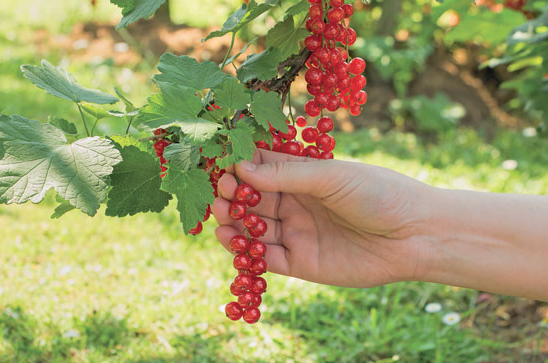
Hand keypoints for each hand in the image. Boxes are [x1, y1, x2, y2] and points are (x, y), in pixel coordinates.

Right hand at [212, 149, 433, 287]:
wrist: (413, 235)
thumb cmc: (377, 193)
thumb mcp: (331, 176)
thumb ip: (287, 175)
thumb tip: (242, 169)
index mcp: (304, 176)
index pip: (262, 168)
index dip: (240, 165)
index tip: (220, 162)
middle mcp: (296, 203)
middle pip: (254, 199)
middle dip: (233, 194)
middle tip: (219, 191)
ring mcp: (296, 233)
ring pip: (254, 228)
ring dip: (233, 221)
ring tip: (217, 213)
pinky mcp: (300, 262)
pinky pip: (265, 257)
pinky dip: (245, 250)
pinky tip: (228, 238)